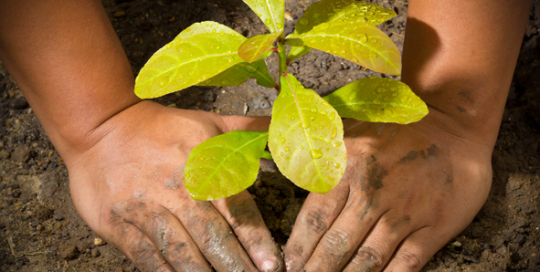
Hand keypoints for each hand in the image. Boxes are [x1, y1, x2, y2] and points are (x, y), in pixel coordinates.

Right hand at [65, 101, 281, 271]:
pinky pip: (147, 257)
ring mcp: (147, 210)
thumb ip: (249, 129)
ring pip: (181, 251)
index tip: (273, 265)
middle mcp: (178, 190)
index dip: (257, 241)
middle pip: (212, 236)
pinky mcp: (120, 225)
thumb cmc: (164, 128)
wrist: (102, 128)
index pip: (237, 210)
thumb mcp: (210, 122)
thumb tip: (284, 126)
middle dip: (235, 266)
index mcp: (204, 166)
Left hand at [283, 113, 493, 271]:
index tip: (285, 268)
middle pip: (335, 245)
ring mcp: (404, 212)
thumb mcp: (348, 128)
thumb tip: (272, 155)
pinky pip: (406, 264)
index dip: (297, 249)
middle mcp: (371, 193)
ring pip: (366, 259)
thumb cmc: (393, 129)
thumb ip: (315, 148)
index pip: (314, 220)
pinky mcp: (433, 226)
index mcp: (347, 168)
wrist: (452, 125)